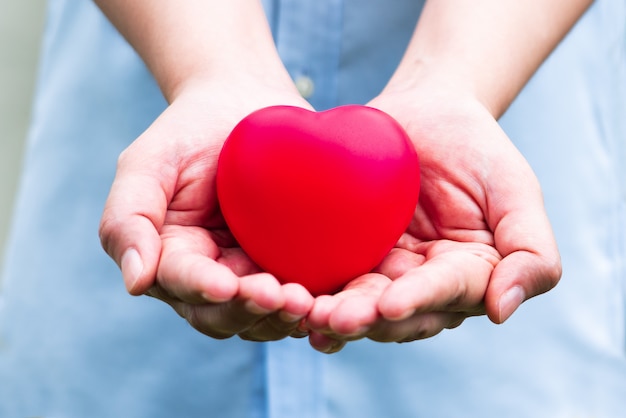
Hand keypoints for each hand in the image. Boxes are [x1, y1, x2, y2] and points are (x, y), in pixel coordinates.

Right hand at [99, 77, 314, 340]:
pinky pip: (300, 294)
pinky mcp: (291, 264)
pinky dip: (313, 304)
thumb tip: (135, 283)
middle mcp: (212, 275)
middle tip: (279, 296)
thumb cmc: (189, 131)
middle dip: (249, 309)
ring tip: (306, 302)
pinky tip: (330, 298)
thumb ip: (129, 218)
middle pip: (224, 313)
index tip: (226, 283)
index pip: (182, 283)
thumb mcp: (147, 162)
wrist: (243, 104)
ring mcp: (253, 273)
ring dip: (282, 315)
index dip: (202, 288)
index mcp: (173, 257)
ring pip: (263, 315)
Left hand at [306, 90, 560, 352]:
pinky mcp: (348, 256)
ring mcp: (382, 273)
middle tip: (334, 318)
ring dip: (333, 314)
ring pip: (358, 303)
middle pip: (396, 311)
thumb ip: (531, 251)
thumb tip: (500, 311)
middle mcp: (423, 285)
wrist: (425, 110)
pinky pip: (329, 279)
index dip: (419, 300)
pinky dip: (312, 293)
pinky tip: (289, 302)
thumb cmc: (475, 145)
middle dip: (366, 317)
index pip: (444, 294)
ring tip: (307, 314)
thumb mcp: (516, 189)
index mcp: (467, 275)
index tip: (390, 303)